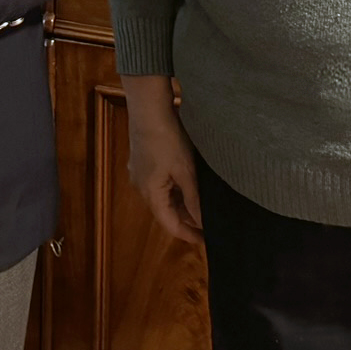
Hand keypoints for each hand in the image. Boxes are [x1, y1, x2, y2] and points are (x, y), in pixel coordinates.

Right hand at [123, 75, 202, 243]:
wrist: (149, 108)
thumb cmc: (168, 141)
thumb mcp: (186, 172)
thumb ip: (194, 200)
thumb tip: (203, 223)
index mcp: (150, 194)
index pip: (170, 225)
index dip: (189, 235)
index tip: (207, 241)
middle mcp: (141, 187)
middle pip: (165, 211)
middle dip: (187, 219)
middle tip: (210, 223)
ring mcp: (140, 173)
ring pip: (163, 197)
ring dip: (181, 203)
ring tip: (204, 205)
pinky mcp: (142, 161)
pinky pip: (160, 183)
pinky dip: (175, 189)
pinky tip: (189, 184)